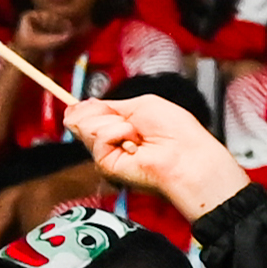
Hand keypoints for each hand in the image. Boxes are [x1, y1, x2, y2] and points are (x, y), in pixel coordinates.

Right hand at [59, 84, 255, 226]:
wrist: (186, 155)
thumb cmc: (176, 131)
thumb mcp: (142, 104)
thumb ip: (111, 104)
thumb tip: (83, 104)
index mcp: (118, 124)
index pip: (86, 113)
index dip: (85, 106)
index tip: (93, 103)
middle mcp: (109, 139)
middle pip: (80, 118)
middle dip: (104, 113)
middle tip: (130, 122)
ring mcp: (105, 152)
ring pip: (86, 125)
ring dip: (116, 124)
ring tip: (137, 135)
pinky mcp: (105, 164)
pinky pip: (99, 137)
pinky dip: (118, 133)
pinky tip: (134, 144)